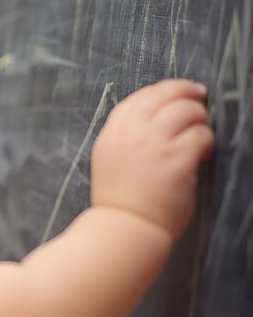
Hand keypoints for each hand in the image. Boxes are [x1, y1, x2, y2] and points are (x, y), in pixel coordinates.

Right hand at [90, 79, 214, 239]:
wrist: (125, 226)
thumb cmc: (119, 199)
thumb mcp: (109, 158)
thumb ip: (126, 135)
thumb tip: (157, 116)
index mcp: (113, 132)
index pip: (140, 96)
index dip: (163, 90)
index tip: (178, 92)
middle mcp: (132, 133)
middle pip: (164, 95)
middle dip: (186, 92)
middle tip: (200, 97)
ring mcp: (155, 145)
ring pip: (187, 110)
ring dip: (199, 117)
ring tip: (200, 132)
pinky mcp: (177, 161)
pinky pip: (201, 135)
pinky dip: (207, 140)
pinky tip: (204, 153)